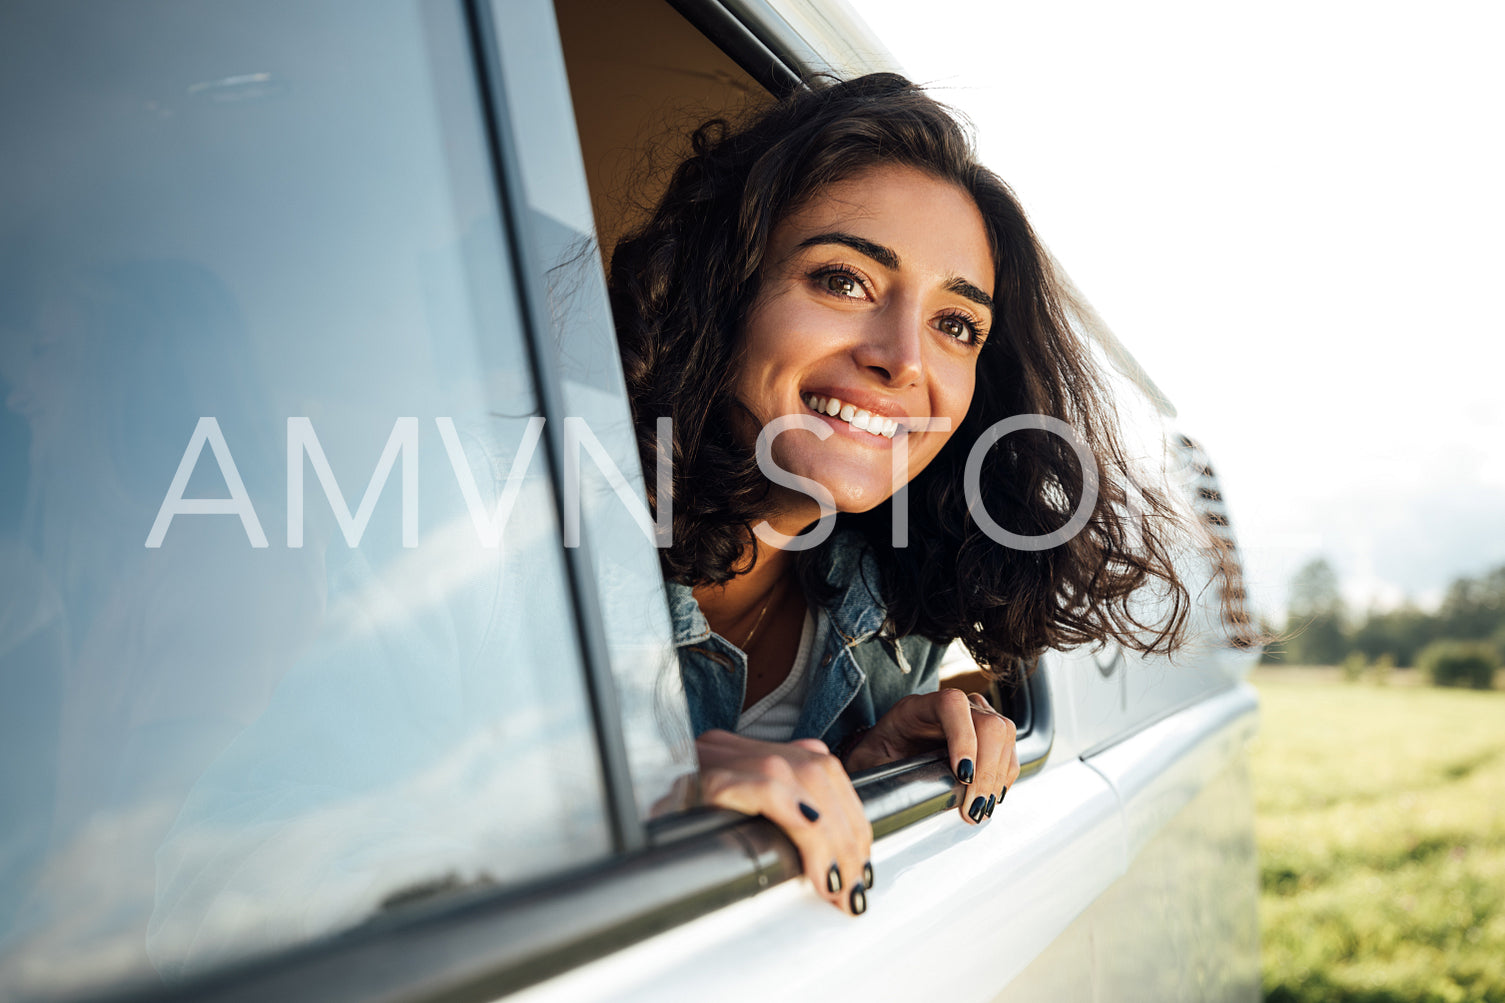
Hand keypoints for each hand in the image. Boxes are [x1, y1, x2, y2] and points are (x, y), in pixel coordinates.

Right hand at [694, 730, 872, 914]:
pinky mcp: (704, 779)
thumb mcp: (728, 824)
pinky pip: (764, 788)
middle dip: (848, 833)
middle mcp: (737, 747)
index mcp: (748, 753)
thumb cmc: (679, 834)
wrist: (614, 835)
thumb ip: (775, 822)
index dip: (851, 819)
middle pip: (819, 773)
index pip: (823, 770)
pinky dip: (795, 818)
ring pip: (800, 778)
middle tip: (853, 884)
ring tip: (835, 882)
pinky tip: (809, 854)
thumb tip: (827, 861)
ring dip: (828, 837)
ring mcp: (719, 757)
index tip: (859, 865)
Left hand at [842, 688, 1017, 825]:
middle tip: (973, 806)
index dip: (963, 738)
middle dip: (986, 769)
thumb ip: (885, 774)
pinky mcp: (985, 735)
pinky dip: (1003, 778)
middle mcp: (951, 706)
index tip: (962, 775)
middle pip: (988, 722)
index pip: (952, 705)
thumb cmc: (877, 757)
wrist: (885, 754)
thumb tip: (909, 798)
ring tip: (980, 808)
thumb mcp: (870, 764)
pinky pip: (1007, 751)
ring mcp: (972, 717)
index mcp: (917, 707)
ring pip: (1004, 735)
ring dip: (997, 777)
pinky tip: (989, 798)